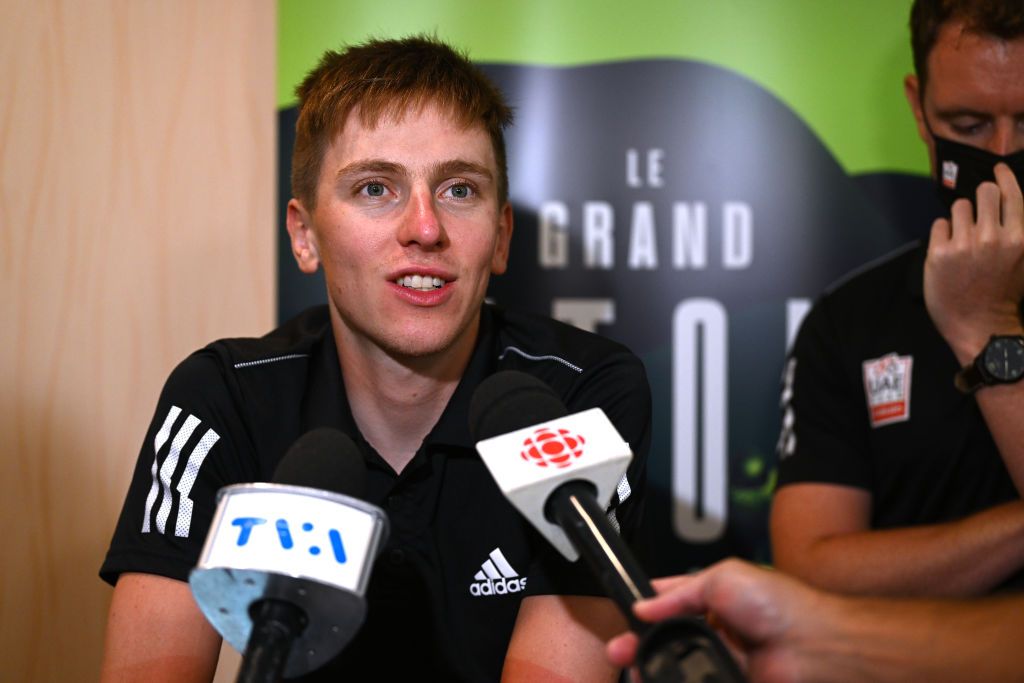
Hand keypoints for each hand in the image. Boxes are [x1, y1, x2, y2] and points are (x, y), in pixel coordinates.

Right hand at [606, 559, 832, 682]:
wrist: (812, 645)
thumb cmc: (777, 603)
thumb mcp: (721, 578)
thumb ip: (679, 593)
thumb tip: (643, 607)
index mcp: (713, 598)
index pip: (669, 603)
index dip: (645, 611)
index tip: (625, 617)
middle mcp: (715, 629)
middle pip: (667, 639)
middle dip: (640, 644)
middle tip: (620, 651)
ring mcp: (721, 659)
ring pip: (677, 665)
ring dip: (654, 667)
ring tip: (633, 669)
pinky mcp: (728, 681)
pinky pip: (695, 682)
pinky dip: (677, 682)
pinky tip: (659, 680)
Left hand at [924, 163, 1023, 363]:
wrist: (980, 327)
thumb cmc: (1003, 294)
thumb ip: (1017, 231)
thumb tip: (1008, 201)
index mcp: (1019, 239)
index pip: (1012, 194)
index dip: (1004, 177)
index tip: (998, 168)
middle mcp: (992, 237)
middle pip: (984, 191)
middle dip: (981, 198)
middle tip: (979, 214)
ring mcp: (964, 244)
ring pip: (959, 207)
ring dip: (961, 218)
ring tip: (964, 241)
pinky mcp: (939, 253)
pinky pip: (939, 224)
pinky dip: (943, 234)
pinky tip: (950, 251)